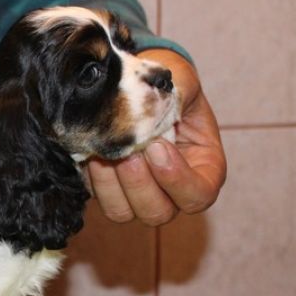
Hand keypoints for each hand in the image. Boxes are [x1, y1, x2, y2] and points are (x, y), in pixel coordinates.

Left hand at [86, 49, 226, 225]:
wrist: (140, 85)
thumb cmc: (169, 85)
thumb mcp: (181, 83)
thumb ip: (174, 95)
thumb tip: (149, 109)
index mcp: (203, 168)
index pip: (198, 195)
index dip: (177, 180)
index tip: (157, 147)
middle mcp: (171, 190)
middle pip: (157, 212)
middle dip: (139, 184)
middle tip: (129, 152)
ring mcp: (137, 194)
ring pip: (123, 212)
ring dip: (111, 184)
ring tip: (107, 150)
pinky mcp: (108, 189)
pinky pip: (97, 198)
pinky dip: (92, 178)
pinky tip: (92, 151)